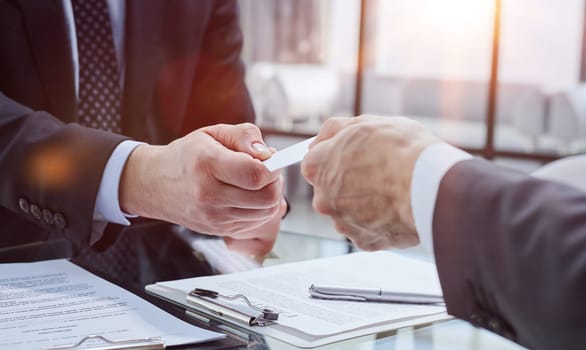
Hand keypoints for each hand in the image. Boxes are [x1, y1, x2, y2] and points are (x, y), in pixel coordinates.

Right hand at [120, 123, 283, 253]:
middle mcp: (209, 194)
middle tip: (267, 171)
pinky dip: (259, 209)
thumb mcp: (212, 133)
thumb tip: (267, 153)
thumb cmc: (187, 156)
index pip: (256, 174)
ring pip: (265, 212)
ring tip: (256, 182)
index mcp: (207, 164)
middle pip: (266, 197)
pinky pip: (255, 223)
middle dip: (275, 182)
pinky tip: (247, 196)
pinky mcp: (219, 230)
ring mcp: (214, 217)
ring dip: (270, 196)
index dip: (272, 167)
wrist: (154, 185)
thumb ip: (243, 135)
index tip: (270, 159)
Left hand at [301, 116, 438, 249]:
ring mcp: (344, 223)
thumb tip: (320, 139)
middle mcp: (323, 199)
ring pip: (349, 212)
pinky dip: (381, 222)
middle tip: (380, 172)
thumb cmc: (402, 150)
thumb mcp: (365, 123)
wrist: (432, 186)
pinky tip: (398, 208)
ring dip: (365, 204)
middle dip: (350, 182)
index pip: (315, 162)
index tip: (354, 157)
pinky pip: (369, 230)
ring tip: (394, 190)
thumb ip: (335, 131)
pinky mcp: (366, 242)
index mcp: (317, 167)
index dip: (336, 157)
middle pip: (331, 190)